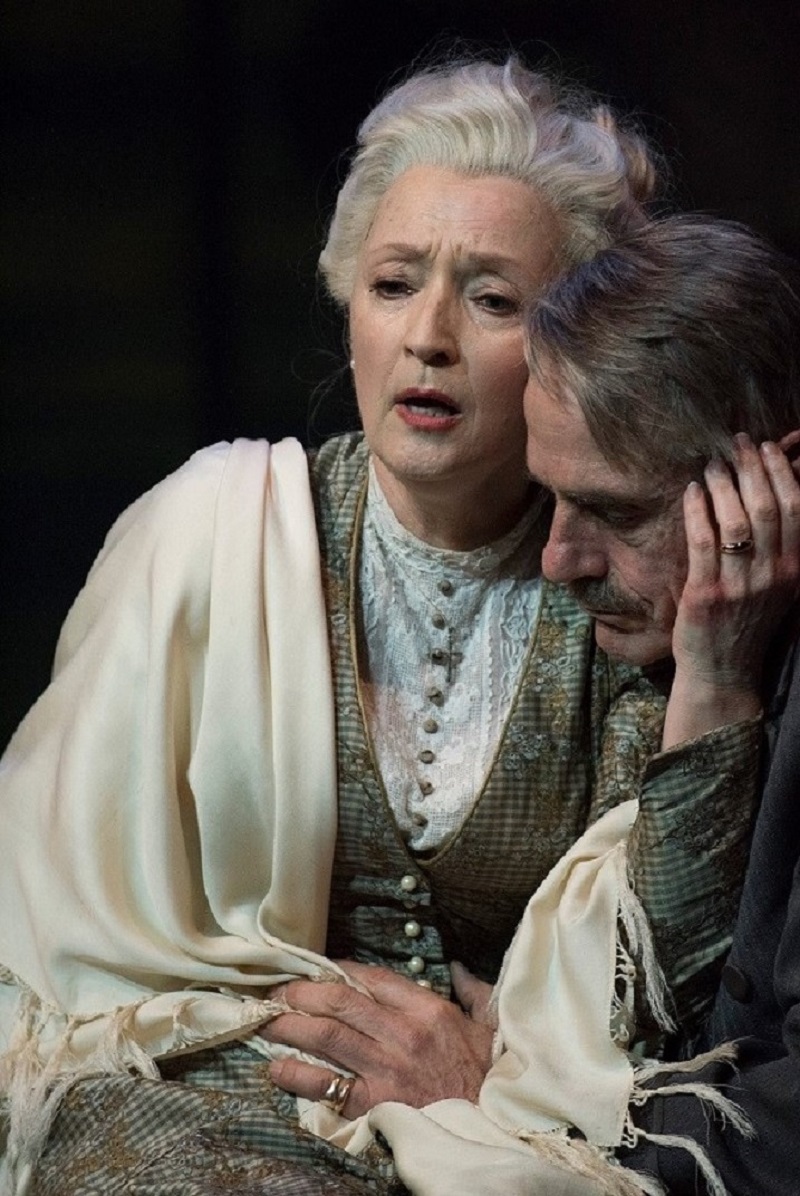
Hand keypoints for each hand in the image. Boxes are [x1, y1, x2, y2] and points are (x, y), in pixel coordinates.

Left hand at [259, 960, 494, 1117]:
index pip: (372, 978)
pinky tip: (276, 1068)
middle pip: (340, 1002)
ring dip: (291, 1025)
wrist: (495, 1131)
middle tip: (278, 990)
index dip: (338, 969)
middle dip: (303, 992)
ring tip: (267, 1020)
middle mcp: (402, 1034)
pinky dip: (298, 1076)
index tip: (317, 967)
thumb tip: (459, 969)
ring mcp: (386, 1070)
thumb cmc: (489, 1078)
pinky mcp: (375, 1105)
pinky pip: (327, 1086)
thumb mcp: (489, 1027)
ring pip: (327, 1037)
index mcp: (428, 1010)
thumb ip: (474, 992)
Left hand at [665, 433, 799, 745]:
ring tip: (711, 465)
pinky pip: (702, 541)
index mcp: (795, 568)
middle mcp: (774, 574)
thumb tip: (771, 493)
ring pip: (735, 519)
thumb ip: (780, 546)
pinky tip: (691, 492)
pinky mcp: (706, 594)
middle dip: (751, 467)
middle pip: (766, 506)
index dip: (779, 471)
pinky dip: (697, 510)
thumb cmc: (747, 622)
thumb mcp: (777, 585)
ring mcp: (740, 585)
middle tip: (735, 444)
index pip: (795, 507)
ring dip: (722, 484)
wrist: (723, 672)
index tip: (763, 446)